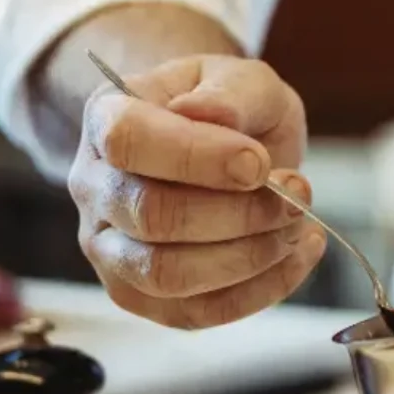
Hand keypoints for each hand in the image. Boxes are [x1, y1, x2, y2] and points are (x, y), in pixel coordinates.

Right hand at [71, 55, 324, 327]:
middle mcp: (94, 188)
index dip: (196, 157)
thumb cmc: (229, 108)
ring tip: (296, 225)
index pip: (128, 141)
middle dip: (238, 212)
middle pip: (151, 216)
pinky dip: (261, 290)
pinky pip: (195, 313)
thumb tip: (205, 114)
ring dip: (248, 256)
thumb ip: (231, 93)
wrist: (224, 143)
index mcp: (106, 119)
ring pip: (166, 275)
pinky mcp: (142, 296)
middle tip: (298, 194)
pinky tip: (299, 254)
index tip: (259, 162)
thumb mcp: (244, 79)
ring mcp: (110, 249)